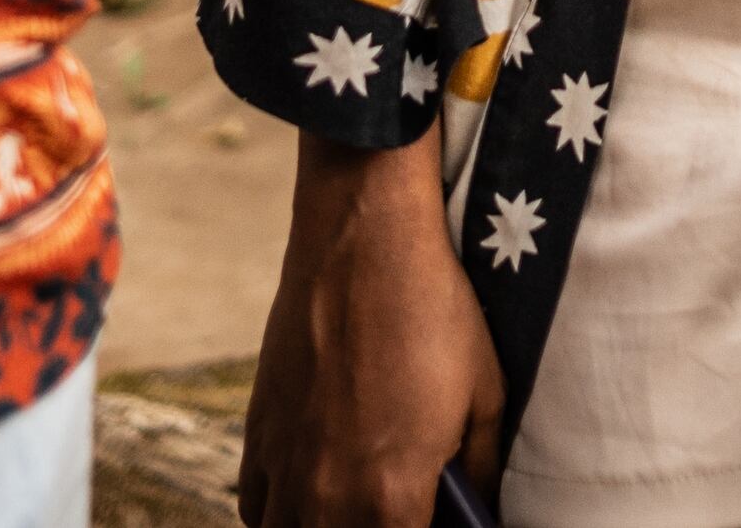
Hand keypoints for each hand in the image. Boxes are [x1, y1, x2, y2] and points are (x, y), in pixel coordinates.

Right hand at [240, 136, 500, 527]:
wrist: (364, 241)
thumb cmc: (435, 313)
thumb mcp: (485, 396)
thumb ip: (478, 470)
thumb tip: (476, 507)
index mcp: (391, 499)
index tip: (435, 520)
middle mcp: (327, 497)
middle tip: (400, 510)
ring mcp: (285, 467)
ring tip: (356, 510)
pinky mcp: (257, 433)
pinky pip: (255, 508)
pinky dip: (279, 515)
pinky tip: (309, 500)